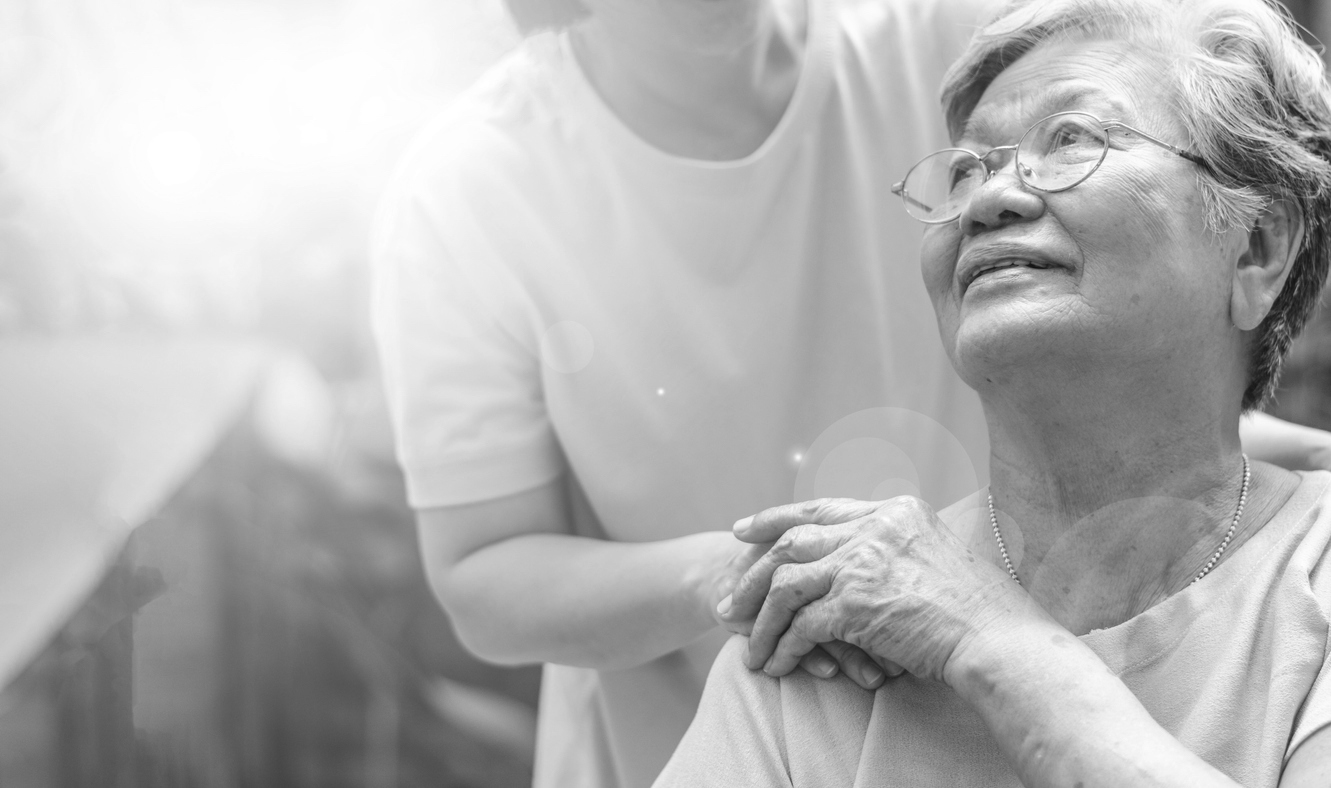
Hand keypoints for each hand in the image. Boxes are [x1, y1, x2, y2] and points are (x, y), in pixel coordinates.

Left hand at [720, 496, 1031, 684]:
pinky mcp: (855, 603)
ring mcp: (863, 562)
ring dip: (761, 618)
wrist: (1000, 640)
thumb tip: (871, 561)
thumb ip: (900, 548)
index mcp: (895, 511)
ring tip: (747, 643)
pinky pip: (801, 626)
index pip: (821, 509)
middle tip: (729, 595)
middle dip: (753, 569)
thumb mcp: (940, 555)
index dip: (777, 518)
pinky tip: (775, 665)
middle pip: (793, 540)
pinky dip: (783, 647)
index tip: (745, 529)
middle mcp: (875, 528)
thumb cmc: (984, 611)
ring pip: (787, 584)